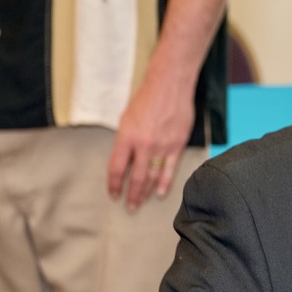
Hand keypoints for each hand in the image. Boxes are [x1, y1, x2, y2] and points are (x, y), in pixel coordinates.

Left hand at [107, 74, 194, 211]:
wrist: (170, 85)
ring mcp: (162, 146)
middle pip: (136, 177)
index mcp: (126, 136)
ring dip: (146, 192)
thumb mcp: (127, 117)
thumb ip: (126, 140)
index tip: (113, 193)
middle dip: (131, 194)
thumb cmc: (147, 97)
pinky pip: (170, 169)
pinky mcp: (177, 145)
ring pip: (153, 176)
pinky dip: (164, 183)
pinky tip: (160, 193)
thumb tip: (126, 158)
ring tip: (142, 202)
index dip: (113, 184)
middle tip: (129, 206)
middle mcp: (144, 145)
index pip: (116, 168)